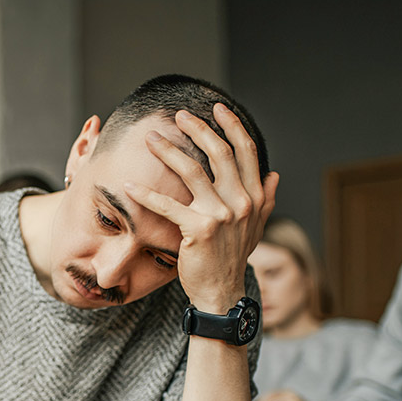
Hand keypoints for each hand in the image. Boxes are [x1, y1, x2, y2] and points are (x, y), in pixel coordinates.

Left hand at [125, 104, 278, 311]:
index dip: (233, 126)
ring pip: (193, 171)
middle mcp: (242, 202)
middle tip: (179, 115)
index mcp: (254, 196)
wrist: (222, 291)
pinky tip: (128, 186)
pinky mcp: (199, 229)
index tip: (218, 109)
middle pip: (220, 153)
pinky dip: (146, 194)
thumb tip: (273, 174)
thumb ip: (265, 198)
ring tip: (151, 139)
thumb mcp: (256, 227)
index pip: (246, 151)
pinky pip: (168, 205)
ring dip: (169, 151)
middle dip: (199, 128)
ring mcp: (221, 215)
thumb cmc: (233, 257)